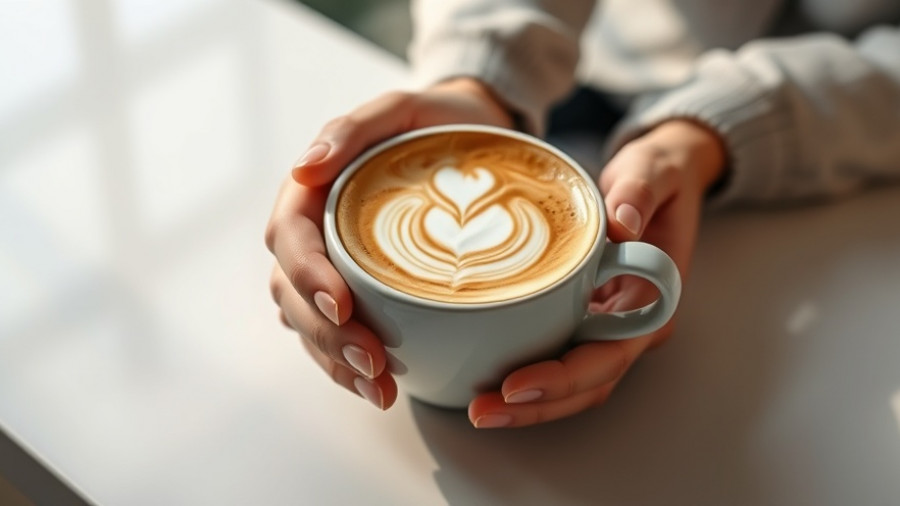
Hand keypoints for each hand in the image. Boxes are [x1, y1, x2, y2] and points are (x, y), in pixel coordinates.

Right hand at [266, 78, 513, 409]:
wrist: (468, 139)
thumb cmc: (433, 124)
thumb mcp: (399, 110)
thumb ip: (352, 130)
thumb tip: (303, 169)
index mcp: (311, 192)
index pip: (291, 238)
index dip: (308, 275)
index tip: (341, 304)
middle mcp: (313, 233)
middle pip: (293, 291)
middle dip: (327, 334)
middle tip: (372, 364)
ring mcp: (330, 265)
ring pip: (308, 322)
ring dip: (336, 361)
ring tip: (378, 391)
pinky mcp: (354, 290)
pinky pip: (335, 332)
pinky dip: (349, 365)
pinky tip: (377, 387)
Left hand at [467, 119, 725, 427]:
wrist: (665, 175)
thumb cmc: (660, 175)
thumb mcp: (654, 171)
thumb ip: (638, 194)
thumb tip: (621, 224)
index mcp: (654, 302)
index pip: (609, 356)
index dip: (564, 377)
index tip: (517, 382)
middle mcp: (632, 324)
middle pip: (586, 384)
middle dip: (535, 405)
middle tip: (481, 410)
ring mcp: (609, 324)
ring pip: (572, 382)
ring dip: (528, 401)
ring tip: (477, 409)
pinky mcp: (587, 315)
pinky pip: (559, 354)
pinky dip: (528, 372)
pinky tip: (487, 376)